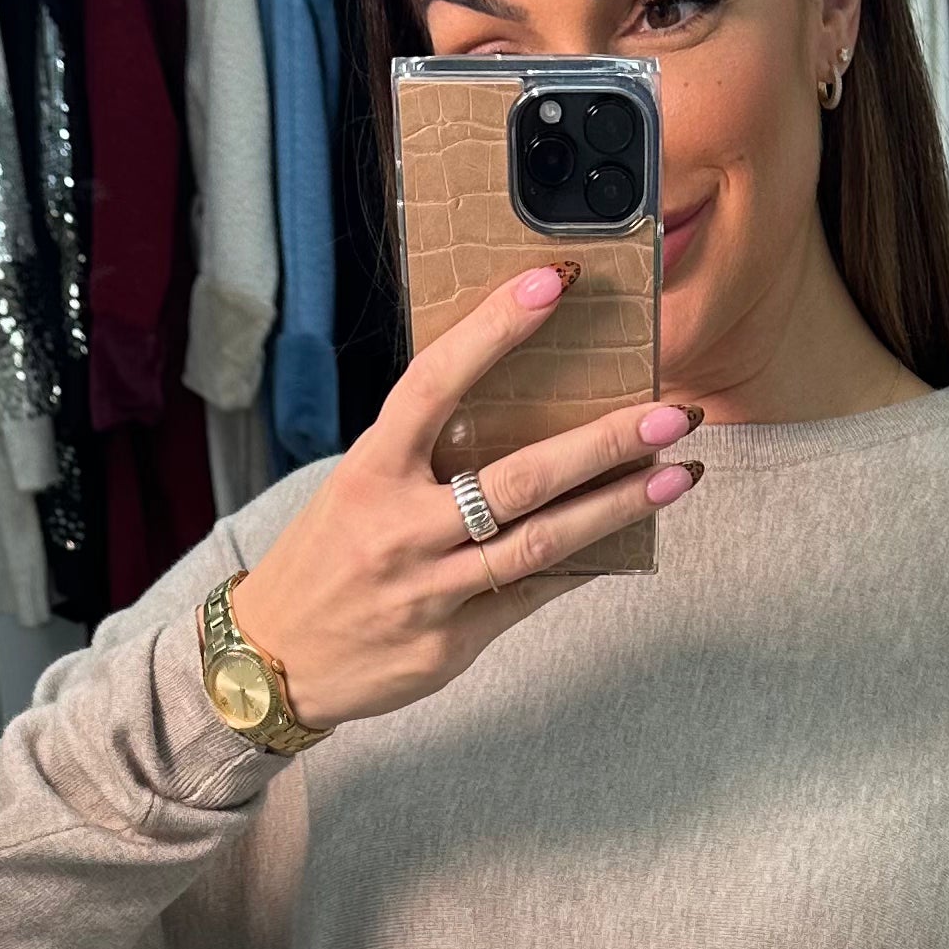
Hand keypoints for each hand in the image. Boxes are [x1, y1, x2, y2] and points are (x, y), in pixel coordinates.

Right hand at [227, 261, 703, 731]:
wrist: (271, 663)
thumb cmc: (325, 561)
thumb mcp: (354, 490)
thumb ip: (420, 456)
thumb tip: (513, 408)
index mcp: (368, 472)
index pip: (432, 384)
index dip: (492, 332)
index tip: (551, 285)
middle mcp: (399, 529)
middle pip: (519, 477)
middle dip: (605, 442)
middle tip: (674, 413)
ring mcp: (429, 590)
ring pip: (542, 542)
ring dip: (619, 506)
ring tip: (677, 473)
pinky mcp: (451, 643)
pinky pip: (532, 595)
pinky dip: (583, 563)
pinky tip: (629, 536)